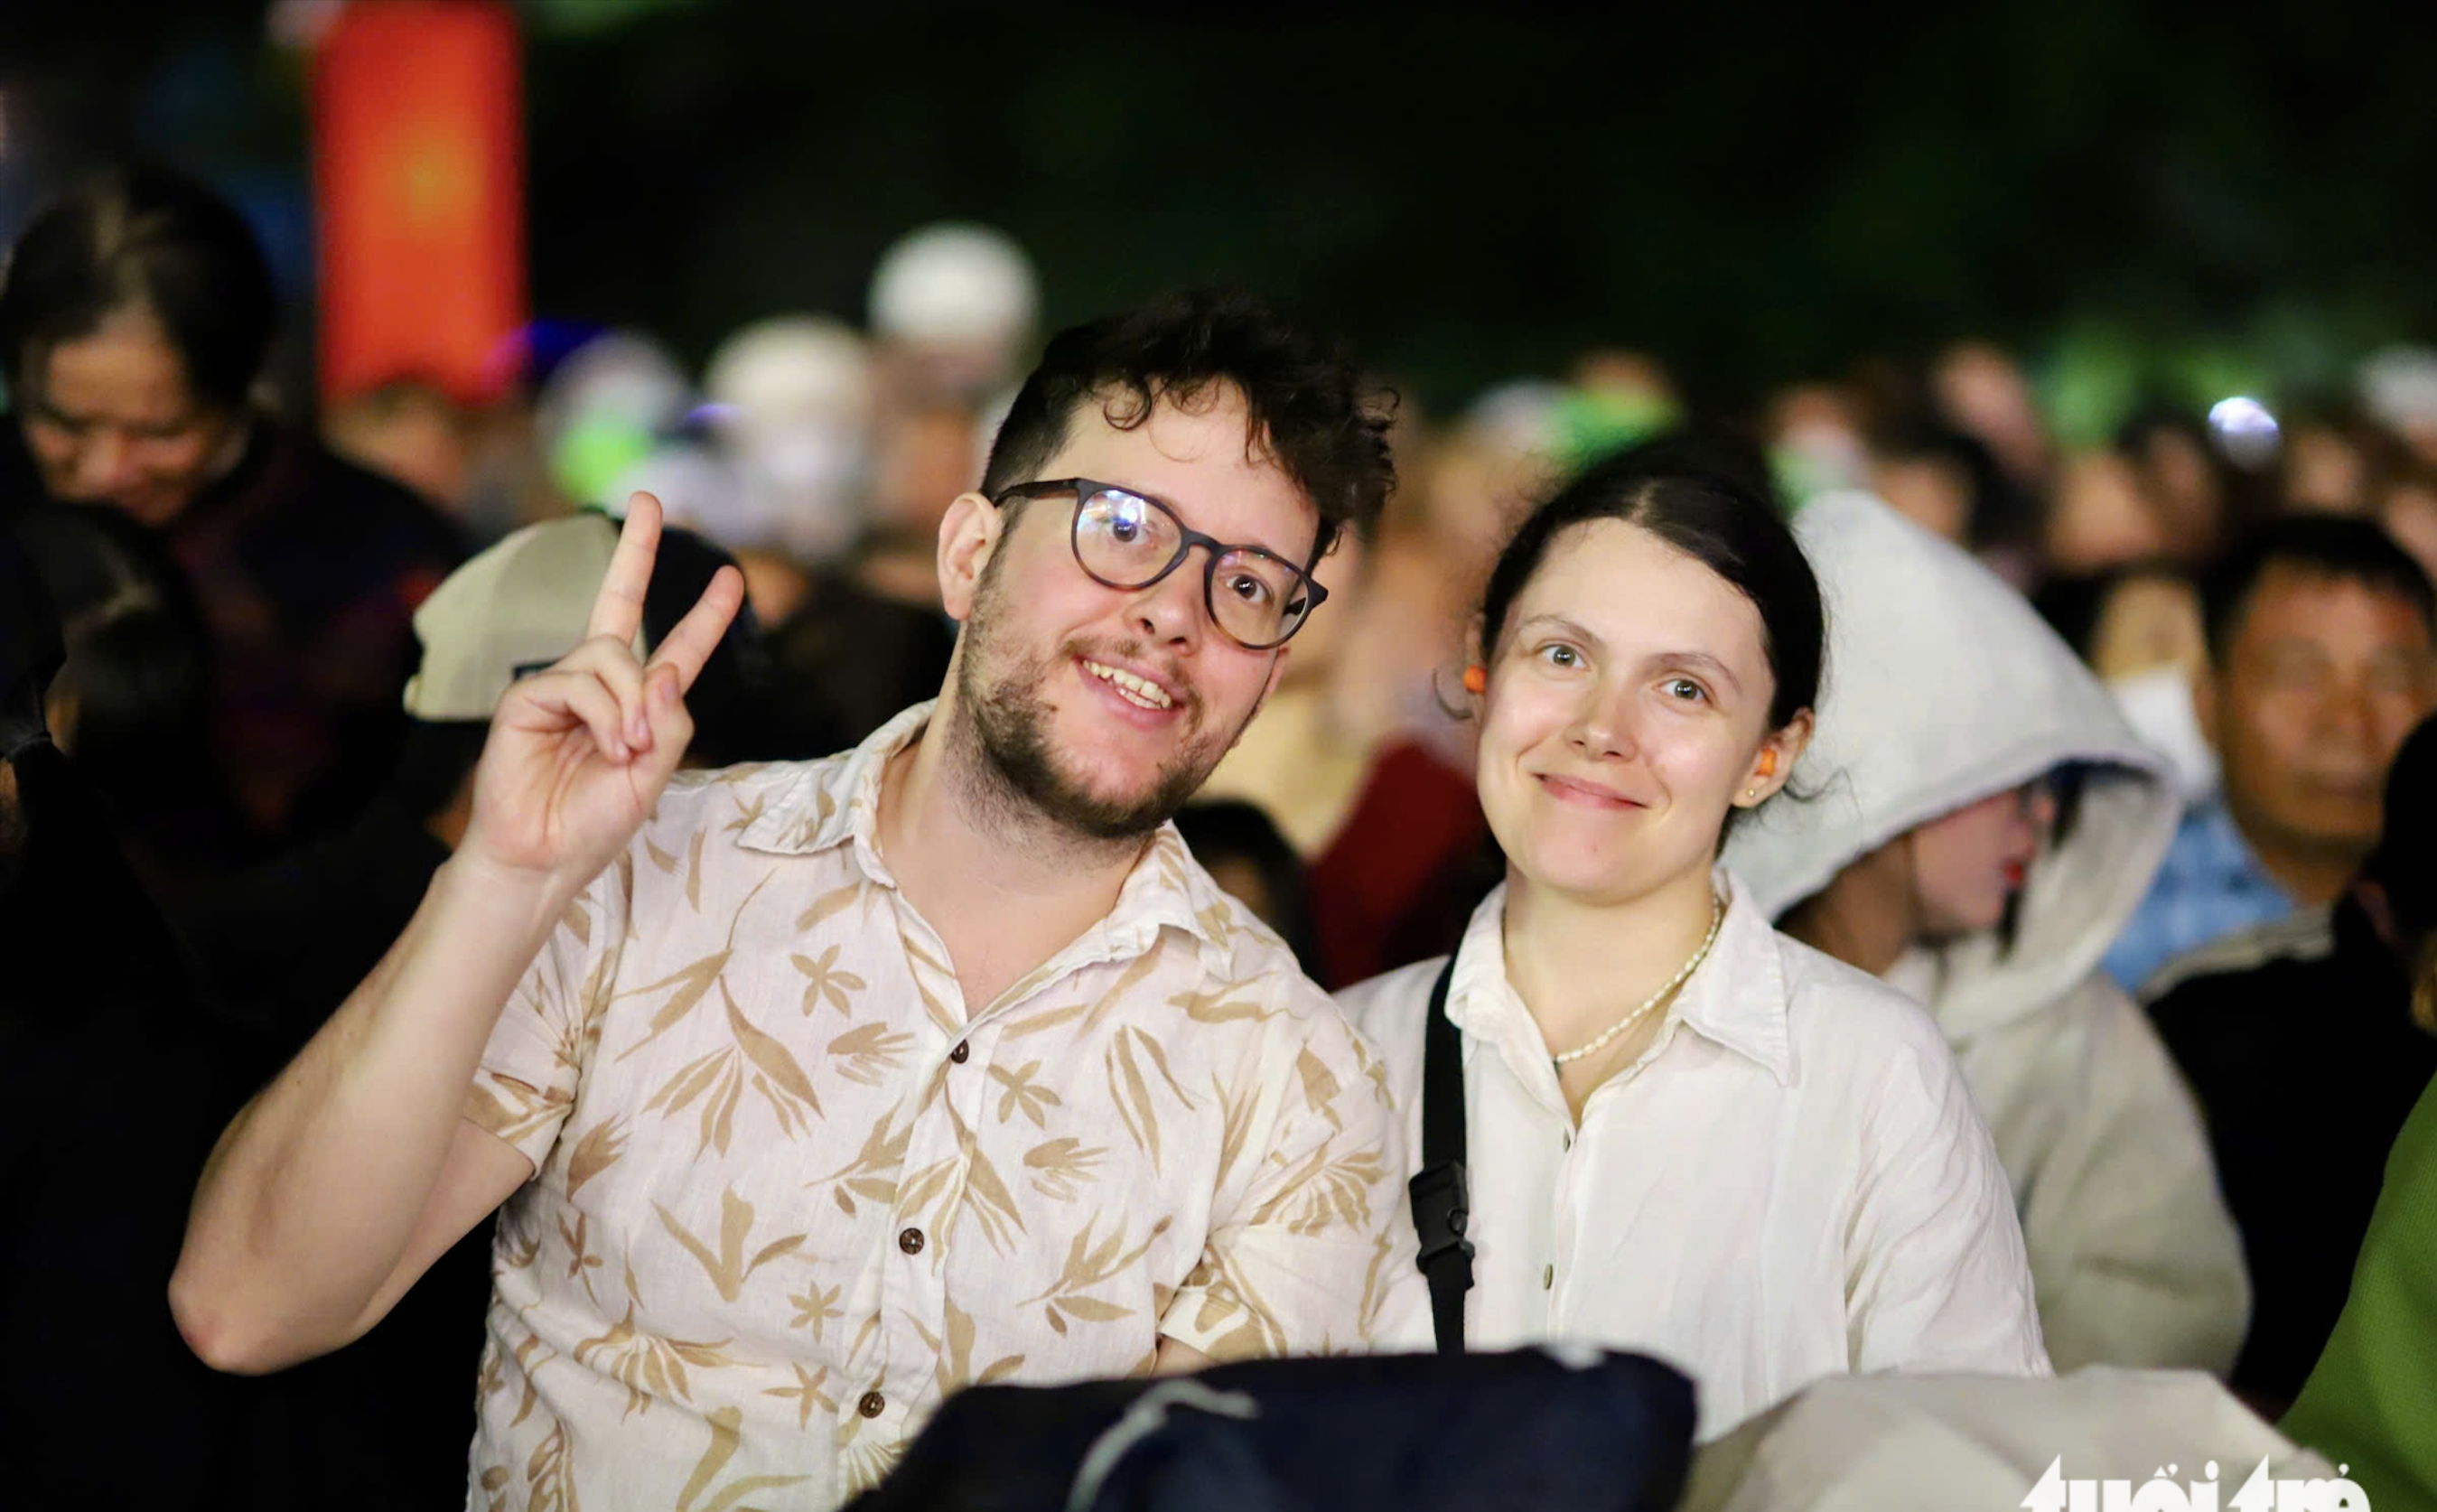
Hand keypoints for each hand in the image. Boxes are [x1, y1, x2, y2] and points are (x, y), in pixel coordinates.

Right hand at [457, 493, 744, 896]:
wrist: (543, 857)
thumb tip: (664, 671)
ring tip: (626, 751)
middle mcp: (600, 684)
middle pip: (619, 603)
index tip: (731, 578)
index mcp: (640, 703)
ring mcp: (562, 684)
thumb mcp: (655, 774)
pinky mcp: (529, 695)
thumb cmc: (595, 822)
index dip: (705, 615)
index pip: (677, 649)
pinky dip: (605, 714)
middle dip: (635, 549)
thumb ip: (671, 721)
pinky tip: (606, 747)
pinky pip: (580, 681)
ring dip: (631, 705)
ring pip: (614, 658)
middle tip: (648, 499)